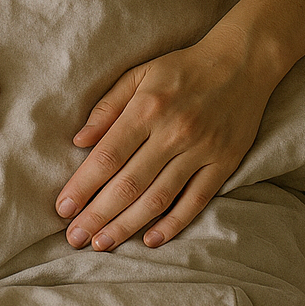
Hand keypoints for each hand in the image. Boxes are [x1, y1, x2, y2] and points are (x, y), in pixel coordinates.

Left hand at [54, 28, 274, 250]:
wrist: (242, 62)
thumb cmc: (182, 68)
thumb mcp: (140, 73)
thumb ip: (108, 106)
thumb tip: (79, 141)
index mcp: (148, 107)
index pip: (108, 156)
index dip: (83, 185)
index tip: (63, 208)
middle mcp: (173, 131)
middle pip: (129, 184)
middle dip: (98, 215)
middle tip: (75, 238)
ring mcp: (201, 150)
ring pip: (159, 198)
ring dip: (128, 225)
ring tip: (102, 244)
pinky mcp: (225, 163)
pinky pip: (196, 200)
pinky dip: (174, 224)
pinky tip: (151, 240)